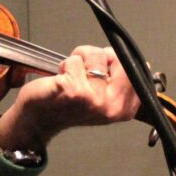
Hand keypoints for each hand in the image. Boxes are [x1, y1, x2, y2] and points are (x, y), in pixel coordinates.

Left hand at [0, 45, 139, 151]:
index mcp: (124, 108)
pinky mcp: (75, 90)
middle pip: (119, 58)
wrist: (40, 120)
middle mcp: (112, 106)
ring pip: (95, 55)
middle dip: (101, 56)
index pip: (136, 70)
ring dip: (80, 59)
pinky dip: (66, 64)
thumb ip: (118, 80)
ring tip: (72, 75)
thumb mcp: (103, 96)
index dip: (119, 61)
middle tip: (87, 70)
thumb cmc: (69, 105)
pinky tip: (61, 79)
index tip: (105, 69)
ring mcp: (94, 99)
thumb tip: (128, 55)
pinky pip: (75, 60)